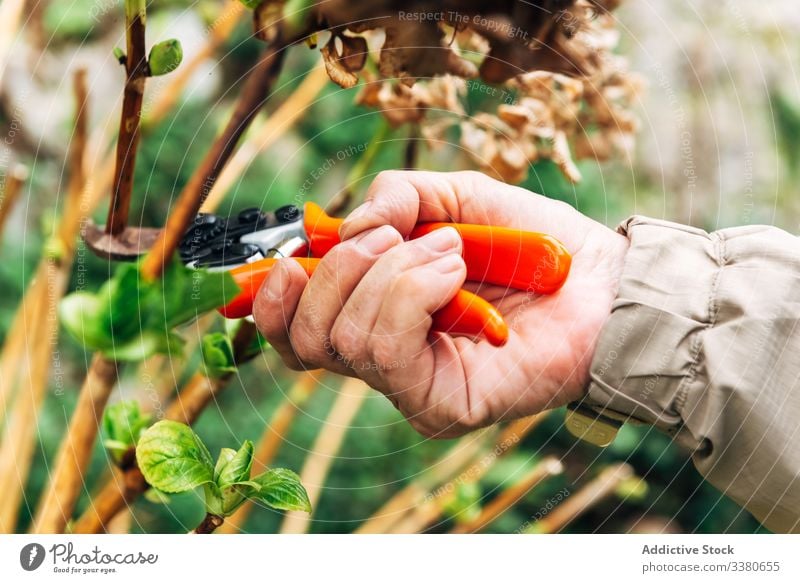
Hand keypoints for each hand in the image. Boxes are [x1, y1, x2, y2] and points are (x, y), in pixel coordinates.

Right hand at [253, 171, 628, 437]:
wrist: (600, 281)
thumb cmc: (528, 243)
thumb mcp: (452, 197)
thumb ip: (393, 197)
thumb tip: (344, 230)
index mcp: (372, 313)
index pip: (292, 330)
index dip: (270, 299)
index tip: (291, 258)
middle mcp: (382, 356)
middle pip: (304, 337)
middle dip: (339, 269)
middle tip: (397, 233)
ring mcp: (408, 386)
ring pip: (346, 337)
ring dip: (392, 271)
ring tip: (451, 250)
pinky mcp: (438, 405)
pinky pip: (387, 352)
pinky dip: (413, 293)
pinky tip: (455, 271)